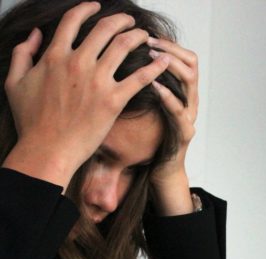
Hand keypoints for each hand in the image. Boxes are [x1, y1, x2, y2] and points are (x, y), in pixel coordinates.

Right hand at [3, 1, 169, 189]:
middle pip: (104, 28)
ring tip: (146, 36)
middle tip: (130, 21)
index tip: (97, 6)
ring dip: (137, 36)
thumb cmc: (31, 122)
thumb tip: (34, 35)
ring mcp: (97, 81)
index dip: (87, 9)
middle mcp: (78, 62)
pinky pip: (139, 78)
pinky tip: (164, 61)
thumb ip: (22, 54)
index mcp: (55, 55)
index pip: (73, 20)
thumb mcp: (15, 82)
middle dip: (121, 20)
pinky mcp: (113, 101)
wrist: (48, 150)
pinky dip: (154, 67)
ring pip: (123, 46)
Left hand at [147, 37, 198, 215]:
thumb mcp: (148, 106)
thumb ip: (144, 85)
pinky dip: (167, 96)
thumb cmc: (152, 138)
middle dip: (170, 49)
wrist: (161, 170)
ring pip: (190, 82)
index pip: (185, 57)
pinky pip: (179, 111)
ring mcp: (190, 116)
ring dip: (171, 66)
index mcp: (182, 92)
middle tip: (149, 42)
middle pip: (191, 63)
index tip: (149, 36)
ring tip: (152, 58)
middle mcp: (190, 101)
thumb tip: (124, 61)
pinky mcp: (185, 133)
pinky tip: (154, 86)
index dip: (169, 44)